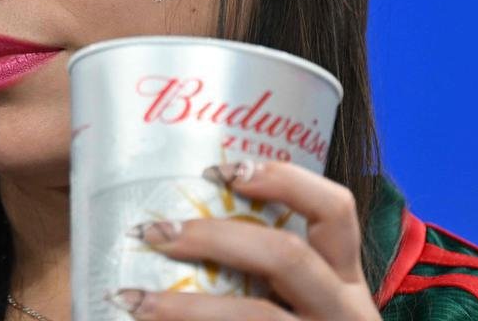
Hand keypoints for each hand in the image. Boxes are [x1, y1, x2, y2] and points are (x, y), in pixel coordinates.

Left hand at [112, 161, 381, 320]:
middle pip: (288, 255)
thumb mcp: (298, 298)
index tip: (221, 171)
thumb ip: (259, 265)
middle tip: (155, 232)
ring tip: (134, 300)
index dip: (283, 179)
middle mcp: (344, 309)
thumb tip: (176, 223)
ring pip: (257, 316)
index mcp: (343, 278)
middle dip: (214, 237)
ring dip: (186, 308)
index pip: (334, 210)